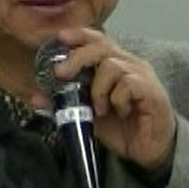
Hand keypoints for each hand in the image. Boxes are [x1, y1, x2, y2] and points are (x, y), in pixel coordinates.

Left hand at [32, 27, 176, 171]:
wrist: (149, 152)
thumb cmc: (123, 129)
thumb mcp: (87, 116)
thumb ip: (65, 104)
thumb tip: (36, 98)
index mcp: (116, 65)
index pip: (98, 40)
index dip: (79, 35)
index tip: (60, 37)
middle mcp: (130, 65)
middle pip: (102, 47)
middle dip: (77, 57)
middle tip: (61, 73)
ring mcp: (143, 76)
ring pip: (112, 66)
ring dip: (99, 89)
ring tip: (100, 109)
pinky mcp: (152, 91)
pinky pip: (128, 84)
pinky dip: (117, 99)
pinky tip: (120, 111)